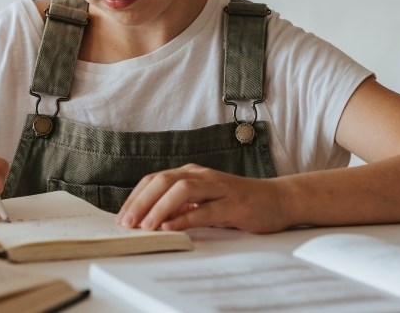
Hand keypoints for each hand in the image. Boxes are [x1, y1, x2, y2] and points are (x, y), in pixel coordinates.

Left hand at [116, 163, 291, 232]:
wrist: (278, 200)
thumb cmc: (238, 202)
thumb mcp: (204, 202)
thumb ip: (181, 206)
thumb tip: (150, 218)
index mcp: (192, 173)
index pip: (155, 179)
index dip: (136, 197)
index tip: (122, 216)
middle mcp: (202, 176)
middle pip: (163, 181)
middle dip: (141, 202)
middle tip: (127, 222)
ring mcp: (218, 188)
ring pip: (182, 190)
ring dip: (159, 207)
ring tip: (146, 226)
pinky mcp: (233, 204)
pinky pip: (205, 209)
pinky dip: (185, 218)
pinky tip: (172, 227)